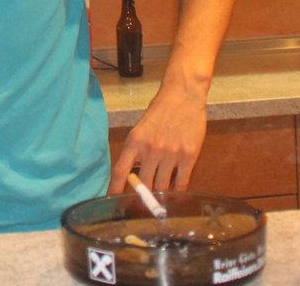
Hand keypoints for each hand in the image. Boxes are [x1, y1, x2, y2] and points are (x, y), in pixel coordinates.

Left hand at [109, 77, 210, 194]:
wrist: (184, 96)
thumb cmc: (160, 111)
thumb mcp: (141, 129)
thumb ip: (137, 150)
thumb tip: (133, 176)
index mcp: (134, 142)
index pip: (120, 171)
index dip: (115, 189)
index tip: (111, 201)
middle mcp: (150, 150)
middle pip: (143, 184)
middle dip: (143, 196)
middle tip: (143, 204)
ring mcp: (170, 154)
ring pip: (162, 187)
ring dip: (161, 196)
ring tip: (161, 202)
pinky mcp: (188, 157)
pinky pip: (181, 183)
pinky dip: (178, 192)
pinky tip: (176, 195)